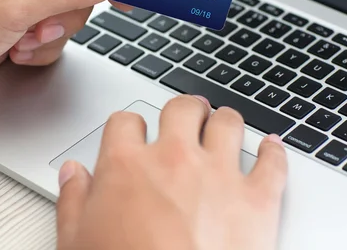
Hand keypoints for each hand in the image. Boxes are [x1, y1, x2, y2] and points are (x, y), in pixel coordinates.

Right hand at [56, 96, 287, 249]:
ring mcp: (219, 175)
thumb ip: (72, 200)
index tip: (131, 134)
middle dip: (183, 110)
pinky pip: (273, 163)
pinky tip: (271, 147)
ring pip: (227, 123)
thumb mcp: (76, 242)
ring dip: (224, 121)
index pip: (125, 121)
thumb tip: (73, 175)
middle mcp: (174, 159)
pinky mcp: (257, 201)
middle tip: (186, 115)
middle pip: (181, 109)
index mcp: (127, 165)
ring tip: (223, 124)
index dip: (127, 125)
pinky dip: (274, 153)